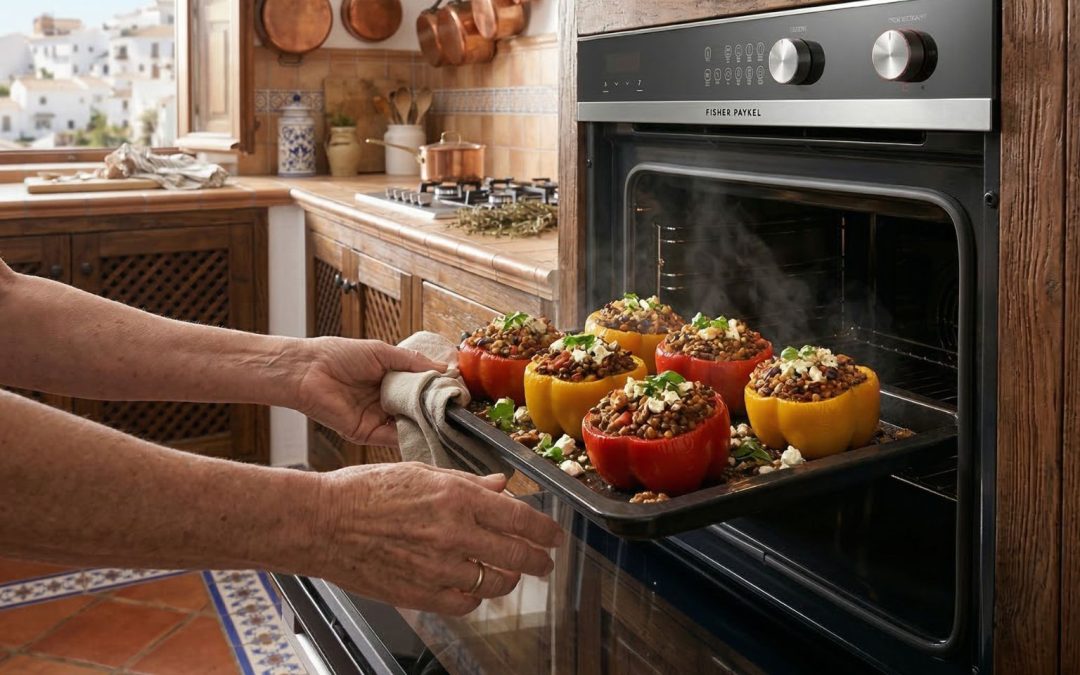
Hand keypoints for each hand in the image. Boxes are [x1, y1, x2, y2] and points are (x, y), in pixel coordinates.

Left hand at [295, 337, 446, 446]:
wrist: (308, 371)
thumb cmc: (340, 355)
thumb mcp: (383, 353)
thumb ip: (413, 362)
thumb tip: (444, 369)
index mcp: (390, 380)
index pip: (420, 389)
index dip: (437, 390)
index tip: (457, 392)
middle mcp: (385, 400)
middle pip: (417, 409)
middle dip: (435, 409)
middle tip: (457, 409)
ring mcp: (377, 418)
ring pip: (408, 425)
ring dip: (426, 424)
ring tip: (447, 421)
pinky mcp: (367, 433)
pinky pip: (393, 438)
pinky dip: (410, 437)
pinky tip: (427, 432)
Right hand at [310, 462, 563, 614]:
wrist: (322, 522)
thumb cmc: (364, 490)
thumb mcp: (421, 471)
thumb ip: (467, 482)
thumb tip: (501, 486)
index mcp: (456, 496)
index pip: (520, 518)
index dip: (545, 531)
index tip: (555, 536)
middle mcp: (453, 532)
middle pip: (517, 555)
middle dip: (538, 561)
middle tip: (544, 563)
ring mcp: (438, 567)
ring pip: (495, 582)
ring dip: (507, 579)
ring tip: (508, 574)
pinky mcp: (420, 593)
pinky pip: (464, 602)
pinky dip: (475, 597)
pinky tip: (472, 588)